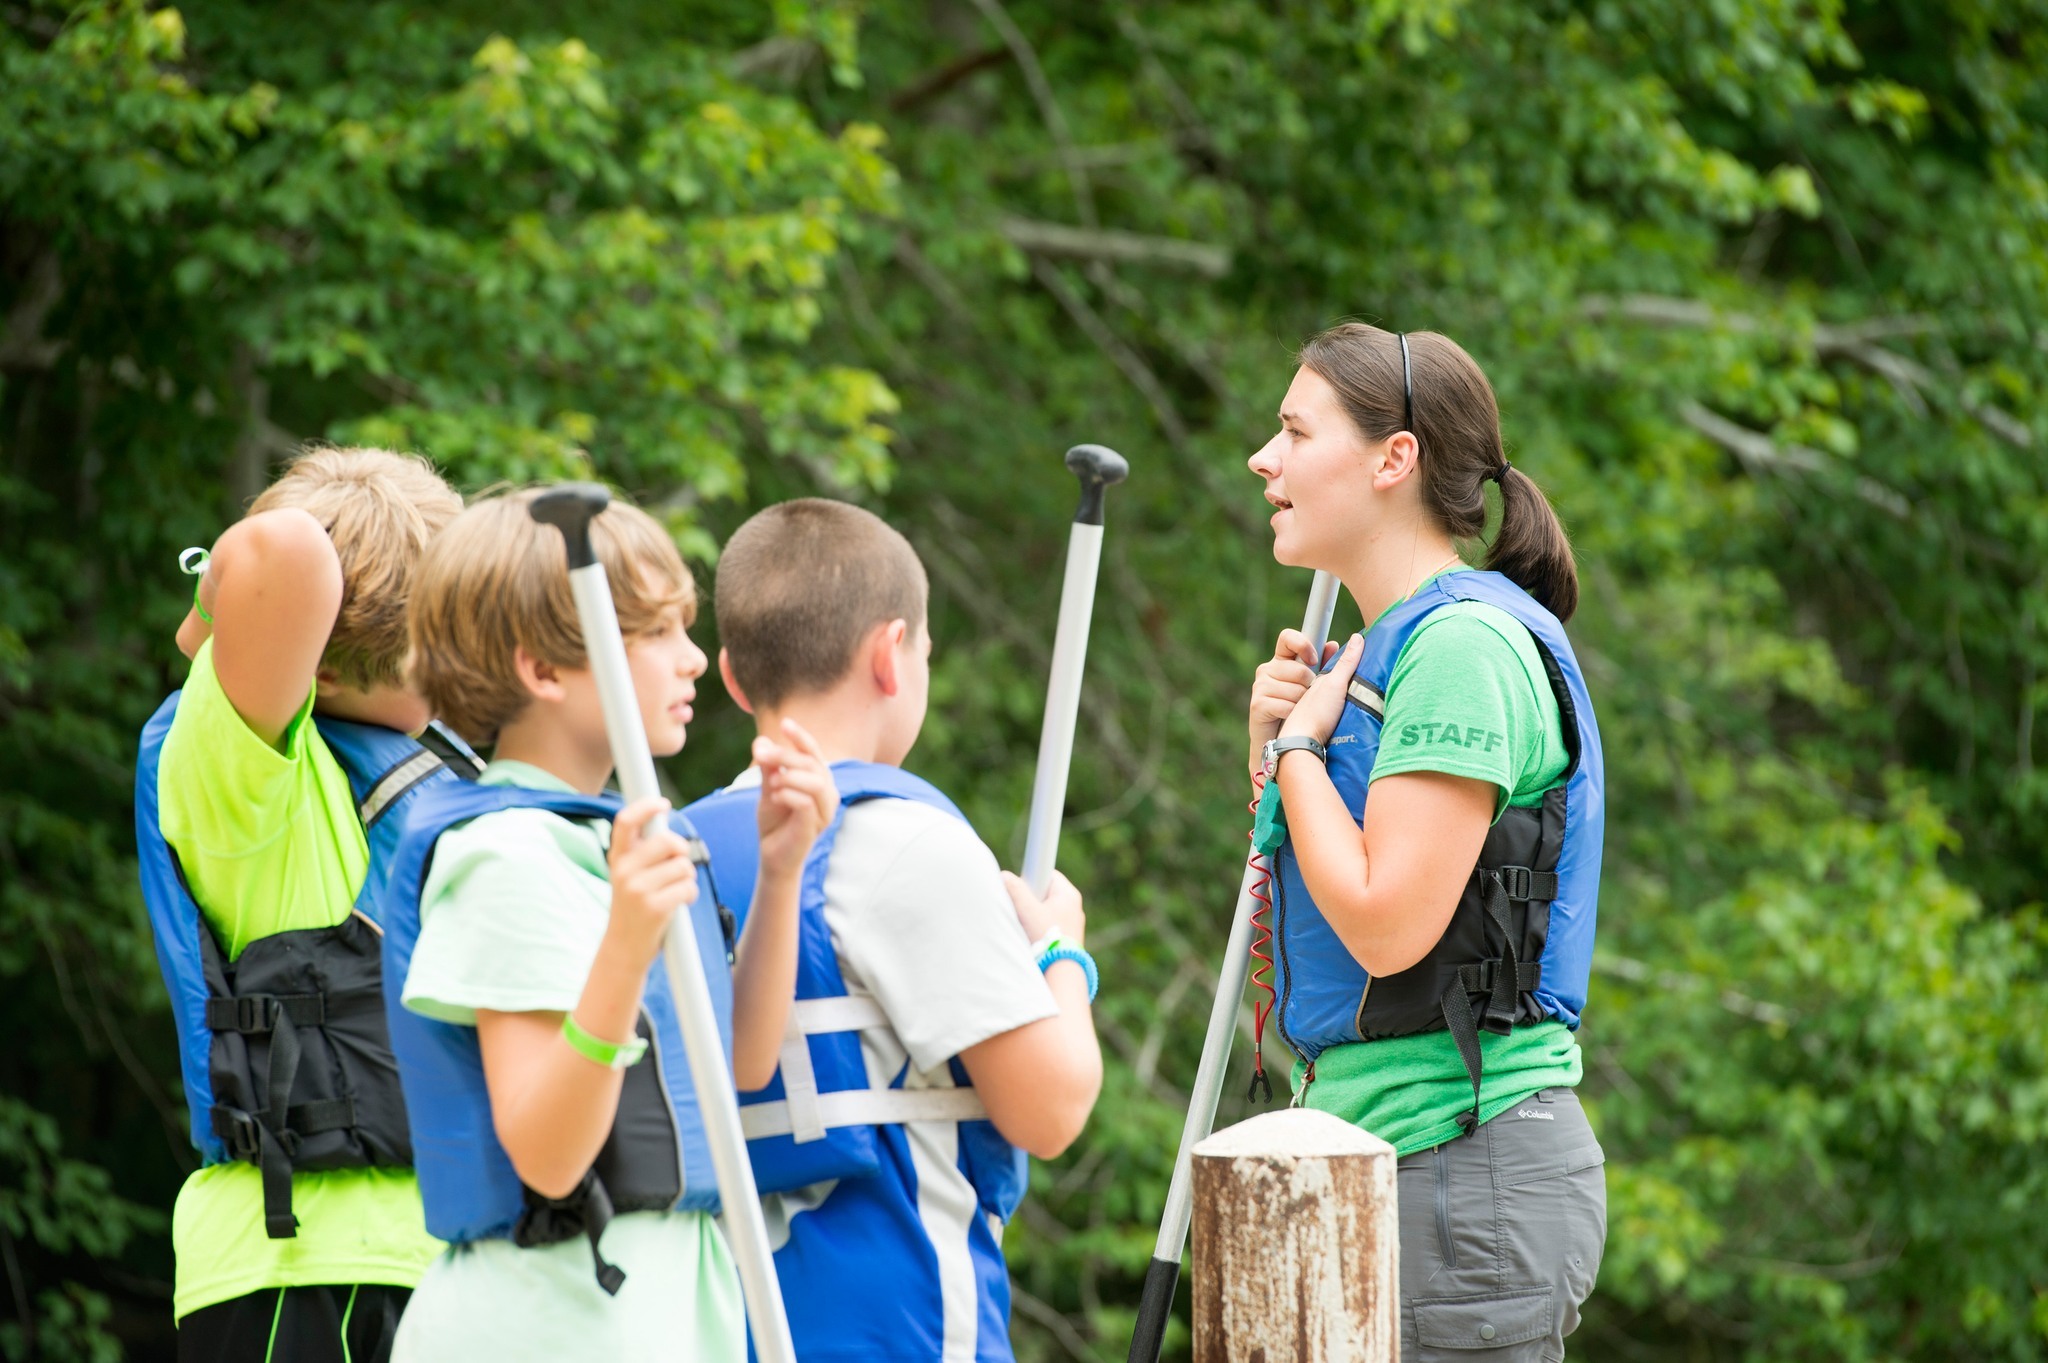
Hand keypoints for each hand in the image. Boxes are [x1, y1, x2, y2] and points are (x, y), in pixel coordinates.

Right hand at [604, 797, 697, 966]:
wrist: (623, 949)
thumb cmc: (634, 907)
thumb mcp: (628, 876)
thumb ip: (643, 852)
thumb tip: (665, 822)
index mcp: (617, 859)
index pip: (625, 822)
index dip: (645, 807)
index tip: (662, 804)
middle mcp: (623, 871)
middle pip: (668, 841)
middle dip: (681, 851)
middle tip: (677, 866)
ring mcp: (637, 889)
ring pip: (683, 866)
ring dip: (687, 878)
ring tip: (672, 891)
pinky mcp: (654, 907)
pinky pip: (688, 887)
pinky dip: (690, 895)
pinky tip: (678, 904)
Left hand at [753, 718, 836, 878]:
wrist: (772, 855)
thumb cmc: (775, 821)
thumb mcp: (768, 788)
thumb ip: (768, 768)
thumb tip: (760, 741)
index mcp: (819, 779)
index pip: (813, 753)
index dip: (801, 737)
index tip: (784, 723)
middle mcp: (828, 792)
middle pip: (812, 763)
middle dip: (785, 756)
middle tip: (761, 755)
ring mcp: (825, 810)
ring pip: (815, 781)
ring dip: (788, 776)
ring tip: (771, 784)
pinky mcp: (816, 826)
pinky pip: (806, 802)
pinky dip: (787, 794)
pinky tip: (774, 797)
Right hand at [1000, 870, 1084, 949]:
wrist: (1061, 972)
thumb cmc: (1047, 938)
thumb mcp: (1027, 910)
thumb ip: (1015, 890)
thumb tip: (1004, 875)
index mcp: (1068, 894)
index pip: (1046, 873)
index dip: (1031, 878)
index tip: (1022, 891)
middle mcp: (1073, 907)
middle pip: (1044, 893)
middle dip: (1030, 901)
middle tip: (1023, 913)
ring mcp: (1072, 924)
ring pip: (1045, 911)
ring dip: (1033, 917)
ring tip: (1028, 930)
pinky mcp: (1067, 938)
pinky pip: (1049, 926)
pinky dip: (1039, 930)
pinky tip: (1033, 940)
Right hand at [1249, 629, 1339, 773]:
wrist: (1290, 746)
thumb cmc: (1308, 714)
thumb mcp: (1325, 685)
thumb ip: (1336, 663)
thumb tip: (1354, 640)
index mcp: (1281, 661)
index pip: (1287, 637)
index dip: (1303, 644)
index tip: (1315, 659)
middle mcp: (1267, 670)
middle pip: (1298, 668)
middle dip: (1309, 687)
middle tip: (1305, 699)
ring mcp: (1260, 687)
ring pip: (1294, 689)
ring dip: (1302, 704)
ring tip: (1298, 712)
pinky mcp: (1258, 704)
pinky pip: (1285, 704)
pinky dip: (1293, 715)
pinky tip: (1289, 719)